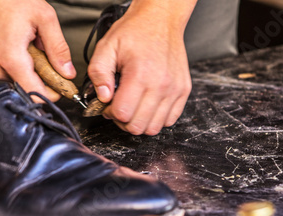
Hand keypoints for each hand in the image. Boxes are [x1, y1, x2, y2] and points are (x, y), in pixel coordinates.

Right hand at [0, 0, 74, 100]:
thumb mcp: (44, 18)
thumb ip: (58, 48)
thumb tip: (67, 72)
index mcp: (11, 60)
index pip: (35, 95)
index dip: (52, 93)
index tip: (61, 85)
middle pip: (28, 87)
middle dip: (40, 74)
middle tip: (41, 50)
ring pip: (17, 79)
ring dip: (27, 67)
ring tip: (25, 43)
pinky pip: (5, 71)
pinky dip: (14, 62)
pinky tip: (14, 43)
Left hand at [87, 0, 195, 134]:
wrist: (161, 20)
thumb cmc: (135, 32)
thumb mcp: (107, 47)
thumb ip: (99, 73)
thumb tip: (103, 97)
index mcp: (140, 74)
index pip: (123, 114)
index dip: (110, 113)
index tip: (109, 104)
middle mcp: (161, 85)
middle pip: (138, 126)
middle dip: (123, 121)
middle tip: (119, 107)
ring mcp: (175, 90)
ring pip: (154, 128)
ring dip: (139, 122)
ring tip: (133, 107)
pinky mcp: (183, 91)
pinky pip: (169, 120)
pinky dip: (156, 119)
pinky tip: (147, 105)